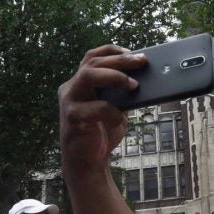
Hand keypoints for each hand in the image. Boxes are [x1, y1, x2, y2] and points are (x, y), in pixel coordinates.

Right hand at [59, 46, 146, 170]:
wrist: (88, 162)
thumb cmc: (101, 133)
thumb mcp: (115, 108)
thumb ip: (121, 94)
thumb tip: (144, 79)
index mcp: (80, 83)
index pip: (92, 56)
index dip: (112, 51)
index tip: (133, 52)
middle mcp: (71, 88)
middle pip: (92, 62)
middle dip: (120, 60)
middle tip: (141, 62)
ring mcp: (69, 102)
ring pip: (88, 76)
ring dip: (114, 76)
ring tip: (133, 85)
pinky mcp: (72, 119)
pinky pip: (95, 107)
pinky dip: (112, 111)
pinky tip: (121, 118)